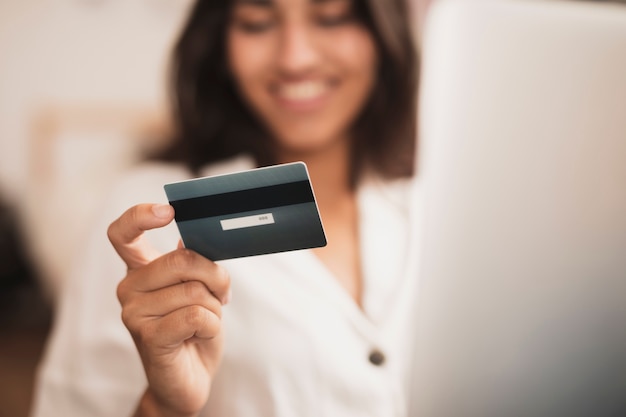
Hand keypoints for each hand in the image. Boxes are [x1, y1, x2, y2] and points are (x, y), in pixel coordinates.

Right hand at [108, 203, 229, 416]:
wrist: (188, 378)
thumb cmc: (194, 329)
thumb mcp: (199, 289)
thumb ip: (193, 262)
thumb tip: (192, 234)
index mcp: (139, 271)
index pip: (122, 233)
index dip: (140, 215)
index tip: (168, 211)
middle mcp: (129, 288)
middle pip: (182, 260)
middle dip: (215, 276)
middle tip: (222, 293)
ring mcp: (134, 313)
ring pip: (195, 290)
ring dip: (215, 307)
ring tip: (205, 322)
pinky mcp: (148, 337)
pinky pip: (196, 315)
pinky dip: (212, 326)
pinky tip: (200, 336)